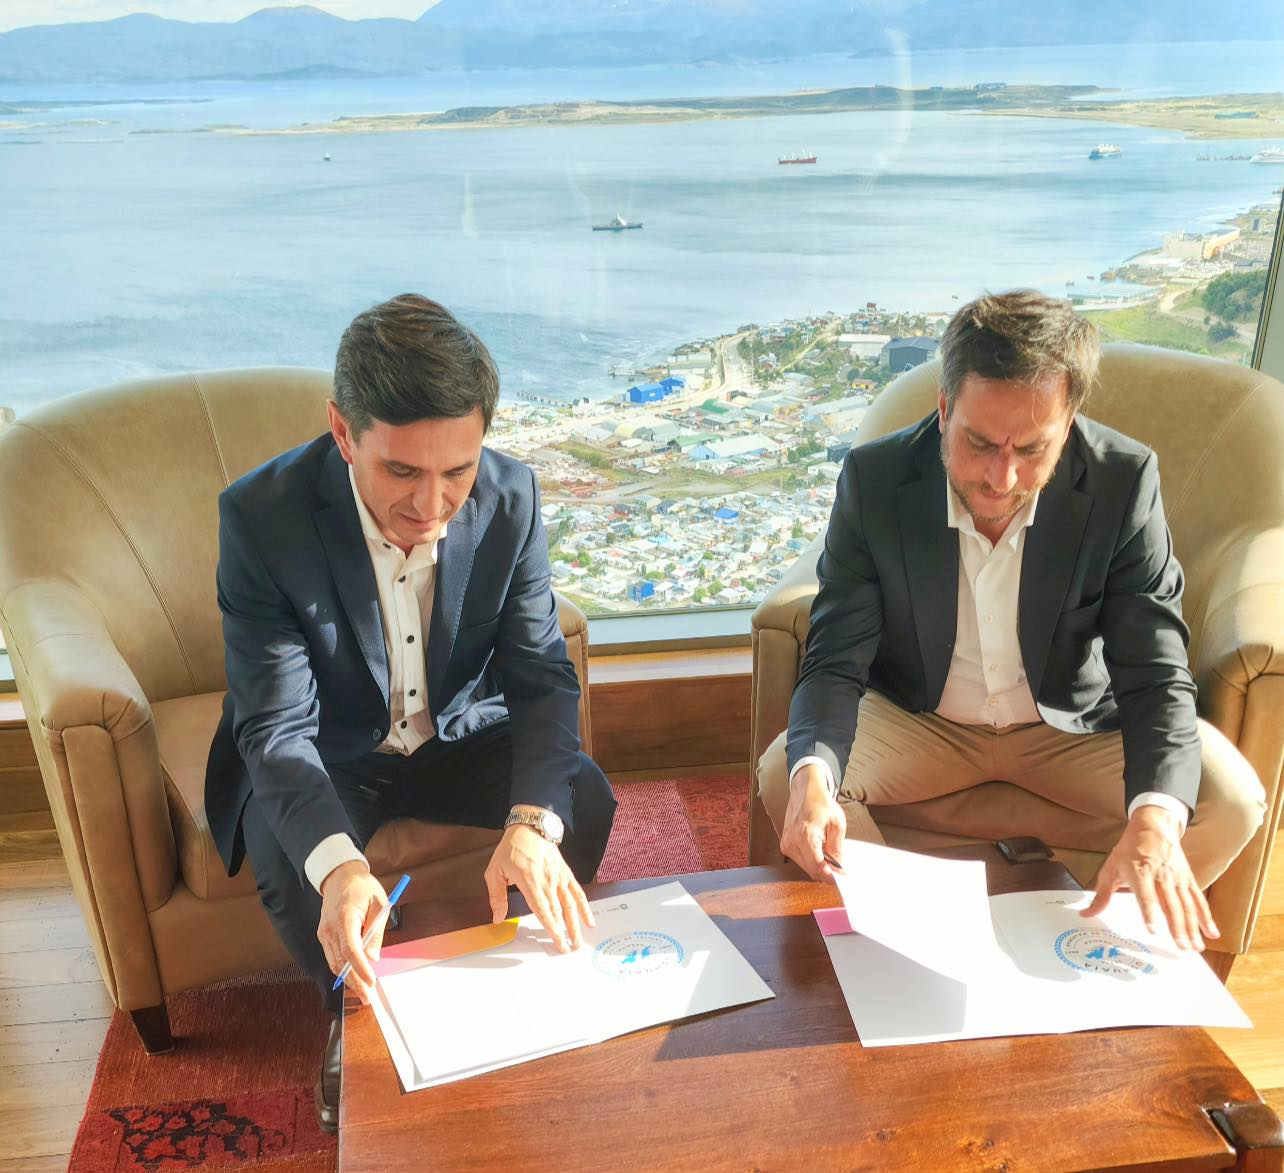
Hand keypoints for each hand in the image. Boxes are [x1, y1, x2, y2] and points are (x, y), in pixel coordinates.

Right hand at [317, 860, 388, 1004]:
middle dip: (355, 982)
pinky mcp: (323, 935)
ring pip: (334, 963)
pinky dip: (342, 969)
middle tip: (368, 997)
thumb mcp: (379, 904)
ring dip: (348, 979)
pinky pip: (332, 957)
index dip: (361, 969)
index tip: (372, 982)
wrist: (340, 875)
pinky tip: (353, 977)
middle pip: (341, 962)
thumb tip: (374, 959)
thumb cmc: (363, 888)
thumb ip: (376, 931)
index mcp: (345, 918)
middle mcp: (330, 928)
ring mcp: (324, 933)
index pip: (351, 950)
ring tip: (363, 992)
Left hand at [484, 818, 593, 951]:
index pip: (542, 908)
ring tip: (579, 942)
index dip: (551, 926)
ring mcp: (559, 877)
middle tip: (568, 950)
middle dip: (564, 932)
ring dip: (576, 924)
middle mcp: (547, 881)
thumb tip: (497, 918)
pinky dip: (584, 907)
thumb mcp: (494, 871)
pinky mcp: (565, 873)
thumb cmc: (511, 849)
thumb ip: (496, 896)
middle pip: (558, 911)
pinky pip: (577, 892)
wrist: (530, 827)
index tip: (557, 941)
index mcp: (529, 881)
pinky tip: (589, 920)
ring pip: (570, 904)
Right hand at [779, 764, 845, 881]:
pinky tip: (820, 849)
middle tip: (841, 867)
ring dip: (820, 866)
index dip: (831, 876)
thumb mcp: (837, 824)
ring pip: (806, 868)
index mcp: (805, 834)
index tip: (843, 879)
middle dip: (827, 872)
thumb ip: (837, 849)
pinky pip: (801, 861)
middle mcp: (791, 841)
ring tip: (829, 851)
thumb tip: (839, 870)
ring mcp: (786, 843)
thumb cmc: (822, 803)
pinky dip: (812, 860)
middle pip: (811, 870)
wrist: (805, 790)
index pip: (817, 867)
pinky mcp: (785, 844)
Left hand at [1082, 805, 1218, 950]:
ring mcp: (1177, 878)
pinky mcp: (1188, 879)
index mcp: (1139, 873)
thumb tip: (1086, 914)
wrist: (1153, 826)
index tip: (1153, 930)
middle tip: (1182, 948)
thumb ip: (1101, 895)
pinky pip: (1198, 900)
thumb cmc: (1129, 849)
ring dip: (1193, 928)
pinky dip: (1206, 917)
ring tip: (1196, 947)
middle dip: (1177, 928)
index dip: (1150, 913)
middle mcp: (1161, 876)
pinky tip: (1212, 933)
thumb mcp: (1110, 868)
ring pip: (1187, 905)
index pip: (1146, 896)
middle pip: (1171, 905)